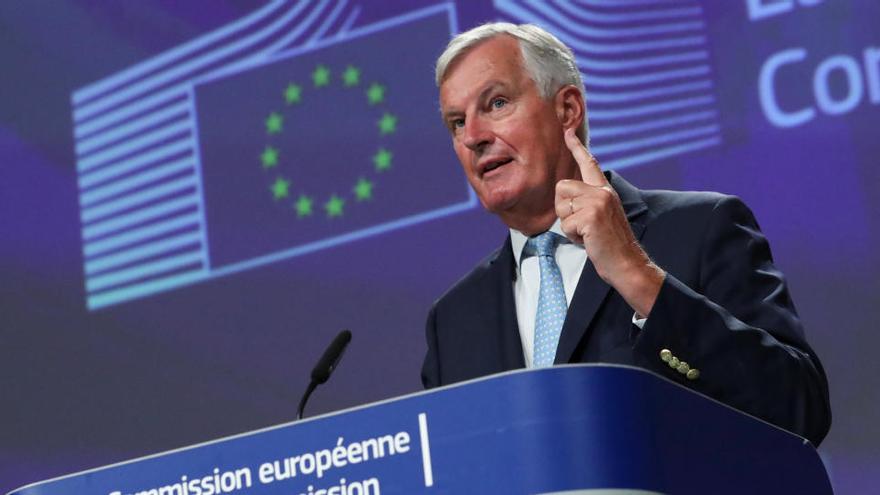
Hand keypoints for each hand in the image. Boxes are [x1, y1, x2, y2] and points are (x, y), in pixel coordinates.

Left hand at [555, 128, 663, 316]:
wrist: (627, 263)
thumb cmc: (610, 245)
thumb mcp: (601, 217)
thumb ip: (588, 202)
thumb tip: (566, 195)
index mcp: (605, 191)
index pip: (589, 163)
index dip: (576, 147)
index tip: (567, 132)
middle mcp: (602, 192)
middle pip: (561, 188)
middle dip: (564, 210)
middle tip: (582, 226)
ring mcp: (598, 202)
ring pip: (561, 207)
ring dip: (569, 225)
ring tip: (587, 234)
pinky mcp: (592, 216)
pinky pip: (565, 224)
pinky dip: (573, 237)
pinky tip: (589, 241)